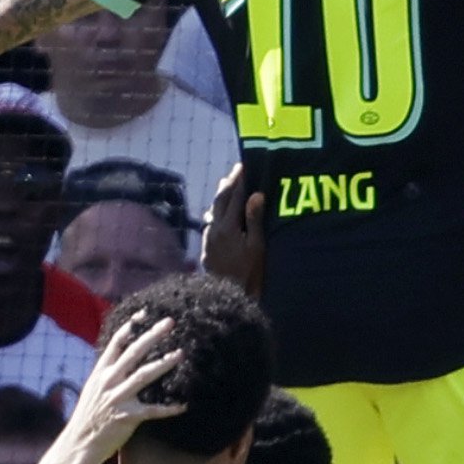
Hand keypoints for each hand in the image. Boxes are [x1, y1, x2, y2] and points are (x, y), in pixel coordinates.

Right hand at [54, 310, 190, 462]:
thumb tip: (121, 362)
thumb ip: (107, 376)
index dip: (130, 327)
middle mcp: (108, 382)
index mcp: (100, 373)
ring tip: (180, 353)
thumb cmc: (89, 418)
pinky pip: (153, 410)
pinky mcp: (127, 417)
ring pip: (144, 375)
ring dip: (164, 363)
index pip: (116, 343)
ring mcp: (117, 398)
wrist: (79, 444)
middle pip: (134, 352)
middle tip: (170, 323)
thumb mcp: (93, 390)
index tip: (145, 314)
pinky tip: (183, 405)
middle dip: (153, 336)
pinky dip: (169, 408)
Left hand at [201, 164, 267, 292]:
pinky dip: (216, 213)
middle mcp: (214, 230)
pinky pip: (210, 224)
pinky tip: (218, 213)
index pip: (235, 197)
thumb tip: (256, 194)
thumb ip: (254, 220)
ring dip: (221, 197)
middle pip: (220, 201)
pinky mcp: (206, 250)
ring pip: (213, 211)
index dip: (240, 181)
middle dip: (229, 184)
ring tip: (227, 185)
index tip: (245, 166)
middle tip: (236, 171)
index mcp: (228, 227)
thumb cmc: (250, 274)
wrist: (228, 297)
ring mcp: (208, 240)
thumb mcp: (257, 246)